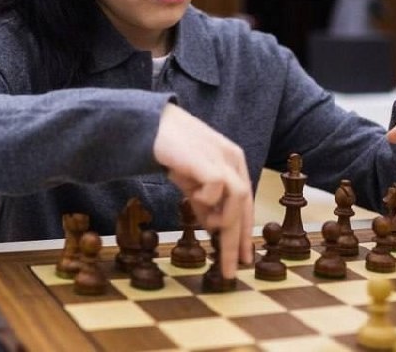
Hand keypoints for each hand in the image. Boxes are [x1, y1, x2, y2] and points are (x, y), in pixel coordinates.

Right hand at [153, 103, 253, 278]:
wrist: (150, 127)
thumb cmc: (171, 151)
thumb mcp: (191, 181)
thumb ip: (204, 202)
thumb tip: (213, 228)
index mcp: (232, 161)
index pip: (245, 202)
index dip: (244, 231)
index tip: (242, 258)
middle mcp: (232, 159)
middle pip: (244, 204)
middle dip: (239, 240)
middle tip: (233, 269)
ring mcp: (223, 158)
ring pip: (237, 200)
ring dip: (225, 223)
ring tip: (209, 230)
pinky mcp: (209, 160)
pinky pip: (217, 189)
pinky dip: (207, 200)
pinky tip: (193, 197)